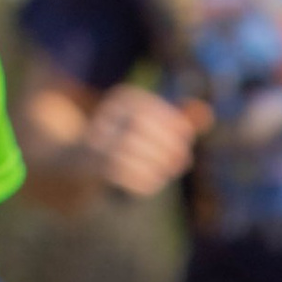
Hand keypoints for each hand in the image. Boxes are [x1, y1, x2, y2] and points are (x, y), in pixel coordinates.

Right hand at [80, 85, 210, 197]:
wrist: (74, 166)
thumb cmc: (123, 145)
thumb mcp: (153, 129)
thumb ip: (179, 120)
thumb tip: (207, 113)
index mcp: (121, 99)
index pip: (152, 108)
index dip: (174, 124)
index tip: (185, 139)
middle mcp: (104, 115)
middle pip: (140, 126)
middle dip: (167, 145)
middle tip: (183, 160)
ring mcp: (95, 140)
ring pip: (130, 148)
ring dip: (156, 165)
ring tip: (164, 172)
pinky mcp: (89, 165)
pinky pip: (120, 171)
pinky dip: (141, 180)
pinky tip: (149, 183)